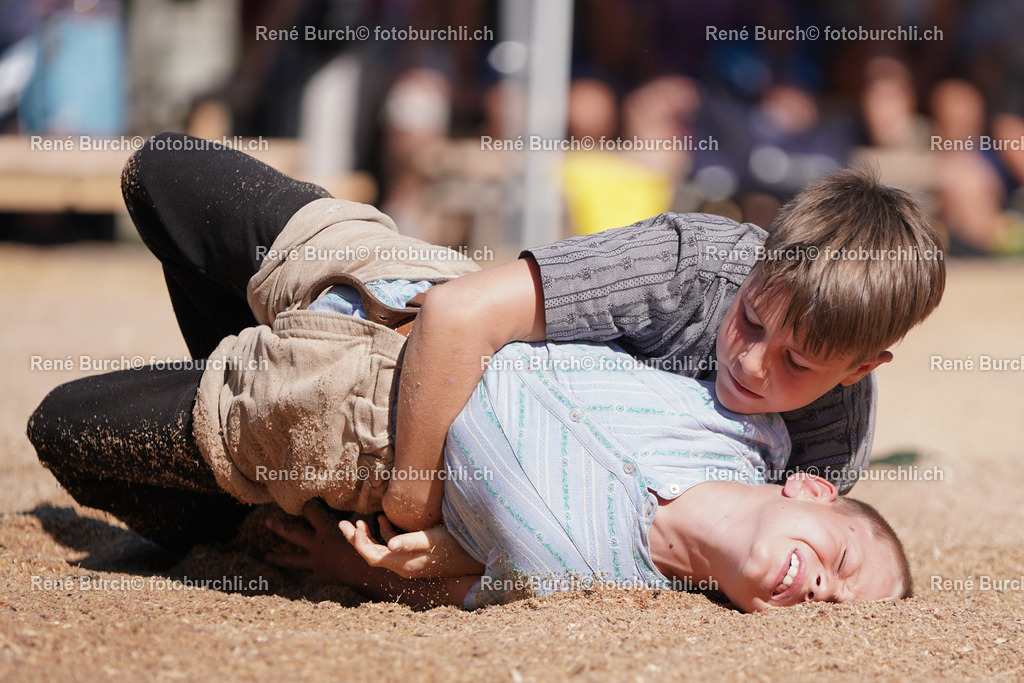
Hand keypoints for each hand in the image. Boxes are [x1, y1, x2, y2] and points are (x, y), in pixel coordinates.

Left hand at [264, 499, 363, 583]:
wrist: (369, 575)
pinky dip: (300, 580)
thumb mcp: (363, 527)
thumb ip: (357, 517)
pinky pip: (306, 579)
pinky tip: (290, 582)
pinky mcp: (321, 577)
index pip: (311, 511)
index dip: (308, 505)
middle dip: (278, 526)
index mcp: (327, 530)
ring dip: (278, 558)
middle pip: (292, 533)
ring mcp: (316, 563)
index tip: (305, 502)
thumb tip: (357, 506)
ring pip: (293, 560)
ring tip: (266, 557)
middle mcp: (317, 546)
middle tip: (266, 521)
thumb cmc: (368, 548)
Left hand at [340, 515, 483, 578]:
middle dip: (356, 539)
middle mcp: (402, 566)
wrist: (474, 557)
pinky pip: (394, 548)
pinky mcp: (416, 556)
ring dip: (369, 537)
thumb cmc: (453, 545)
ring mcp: (408, 562)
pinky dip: (385, 534)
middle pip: (372, 554)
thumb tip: (389, 544)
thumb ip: (409, 541)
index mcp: (402, 563)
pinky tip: (383, 520)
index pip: (371, 556)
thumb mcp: (431, 540)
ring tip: (358, 520)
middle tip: (341, 524)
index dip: (358, 542)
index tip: (350, 525)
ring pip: (381, 551)